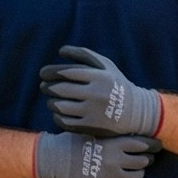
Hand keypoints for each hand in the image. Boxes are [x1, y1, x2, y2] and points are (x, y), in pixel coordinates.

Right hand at [35, 131, 156, 177]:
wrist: (58, 159)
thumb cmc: (74, 142)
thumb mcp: (96, 132)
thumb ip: (114, 137)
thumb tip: (132, 137)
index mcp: (115, 143)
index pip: (143, 144)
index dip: (151, 145)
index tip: (155, 146)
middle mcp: (118, 159)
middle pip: (143, 161)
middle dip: (145, 159)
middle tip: (144, 159)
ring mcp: (114, 175)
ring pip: (138, 176)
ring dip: (138, 173)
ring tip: (134, 171)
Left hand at [40, 46, 161, 139]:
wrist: (134, 111)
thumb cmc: (114, 83)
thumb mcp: (105, 65)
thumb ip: (84, 54)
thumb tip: (61, 51)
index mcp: (99, 76)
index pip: (66, 72)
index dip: (50, 72)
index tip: (43, 74)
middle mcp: (96, 94)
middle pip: (60, 89)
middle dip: (47, 87)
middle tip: (44, 87)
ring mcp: (93, 112)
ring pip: (60, 107)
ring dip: (51, 102)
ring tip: (51, 100)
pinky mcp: (91, 126)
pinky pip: (65, 122)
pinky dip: (57, 116)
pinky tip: (58, 113)